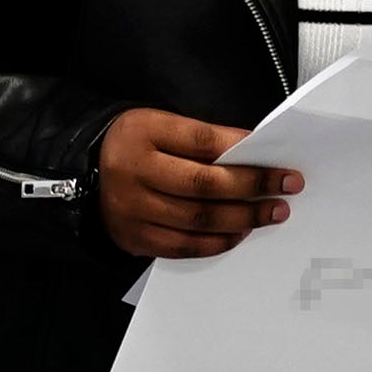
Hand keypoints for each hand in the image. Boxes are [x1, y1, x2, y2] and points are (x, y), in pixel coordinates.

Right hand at [96, 107, 299, 260]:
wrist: (85, 174)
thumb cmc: (135, 146)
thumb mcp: (161, 126)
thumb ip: (202, 139)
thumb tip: (252, 154)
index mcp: (144, 133)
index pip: (202, 142)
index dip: (244, 154)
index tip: (278, 164)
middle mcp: (134, 172)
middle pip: (203, 185)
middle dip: (252, 188)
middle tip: (286, 189)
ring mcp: (133, 209)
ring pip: (197, 220)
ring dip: (242, 218)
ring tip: (271, 213)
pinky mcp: (135, 238)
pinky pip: (183, 246)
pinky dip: (217, 242)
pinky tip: (240, 233)